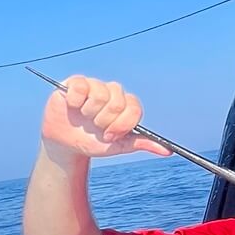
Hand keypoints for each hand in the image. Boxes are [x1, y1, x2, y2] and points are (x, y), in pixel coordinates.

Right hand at [41, 76, 170, 160]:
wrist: (66, 144)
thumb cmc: (94, 142)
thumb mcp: (120, 145)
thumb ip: (143, 144)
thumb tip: (168, 151)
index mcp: (126, 105)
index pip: (133, 109)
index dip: (121, 125)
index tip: (110, 136)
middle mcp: (113, 93)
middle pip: (117, 103)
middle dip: (104, 122)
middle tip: (96, 128)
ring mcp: (95, 86)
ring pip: (100, 95)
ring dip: (89, 114)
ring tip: (84, 119)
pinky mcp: (75, 83)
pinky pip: (81, 87)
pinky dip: (76, 101)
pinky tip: (73, 107)